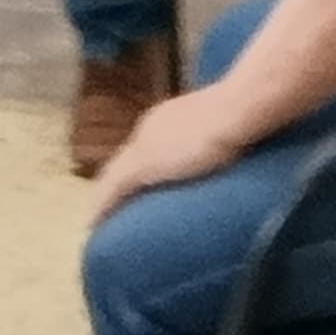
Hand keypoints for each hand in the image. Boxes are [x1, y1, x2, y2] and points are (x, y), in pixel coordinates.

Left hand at [89, 86, 259, 218]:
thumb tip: (229, 153)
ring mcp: (142, 145)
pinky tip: (95, 224)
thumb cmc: (240, 117)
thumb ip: (218, 141)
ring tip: (103, 221)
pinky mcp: (140, 165)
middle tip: (117, 210)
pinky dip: (103, 207)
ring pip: (114, 176)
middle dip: (121, 184)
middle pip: (127, 162)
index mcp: (167, 119)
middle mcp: (148, 128)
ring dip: (107, 198)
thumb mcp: (225, 132)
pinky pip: (112, 190)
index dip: (142, 170)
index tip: (140, 189)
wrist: (236, 110)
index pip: (147, 148)